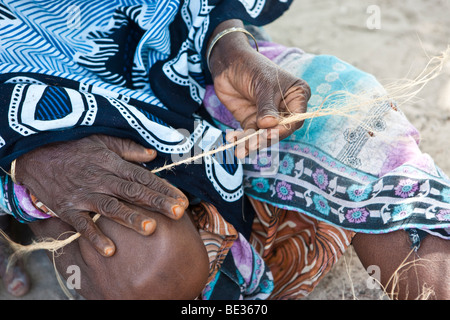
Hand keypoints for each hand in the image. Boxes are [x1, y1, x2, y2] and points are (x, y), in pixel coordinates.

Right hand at [14, 135, 188, 256]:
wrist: (35, 154)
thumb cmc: (74, 147)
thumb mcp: (101, 140)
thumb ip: (128, 148)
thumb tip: (153, 155)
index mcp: (112, 163)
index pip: (143, 177)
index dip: (163, 188)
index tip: (182, 200)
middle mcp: (101, 179)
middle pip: (133, 192)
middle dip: (157, 203)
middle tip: (178, 213)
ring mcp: (84, 195)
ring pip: (111, 207)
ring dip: (131, 218)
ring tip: (151, 228)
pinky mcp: (67, 208)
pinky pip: (82, 225)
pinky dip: (95, 237)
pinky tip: (110, 250)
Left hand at [208, 21, 310, 157]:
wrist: (228, 63)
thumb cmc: (252, 67)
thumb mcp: (264, 85)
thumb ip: (267, 106)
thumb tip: (269, 125)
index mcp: (296, 96)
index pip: (296, 119)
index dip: (284, 129)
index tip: (270, 133)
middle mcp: (285, 108)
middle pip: (279, 131)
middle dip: (265, 139)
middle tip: (252, 144)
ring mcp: (268, 116)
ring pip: (264, 135)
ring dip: (252, 143)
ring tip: (241, 149)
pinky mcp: (252, 121)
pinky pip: (250, 134)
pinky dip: (242, 139)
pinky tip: (233, 141)